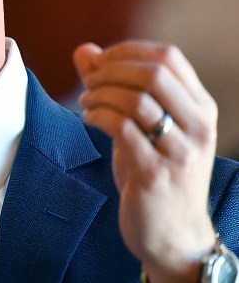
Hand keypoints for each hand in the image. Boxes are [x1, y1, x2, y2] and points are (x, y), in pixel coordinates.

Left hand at [75, 41, 217, 282]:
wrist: (172, 234)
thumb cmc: (154, 171)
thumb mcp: (140, 124)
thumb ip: (114, 86)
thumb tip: (85, 50)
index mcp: (200, 107)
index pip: (169, 56)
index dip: (128, 50)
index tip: (99, 61)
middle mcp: (198, 126)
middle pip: (153, 73)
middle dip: (110, 71)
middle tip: (89, 83)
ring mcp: (180, 151)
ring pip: (137, 99)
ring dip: (100, 94)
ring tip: (86, 103)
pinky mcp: (156, 173)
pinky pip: (123, 128)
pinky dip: (98, 116)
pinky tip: (89, 120)